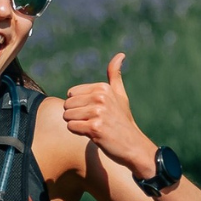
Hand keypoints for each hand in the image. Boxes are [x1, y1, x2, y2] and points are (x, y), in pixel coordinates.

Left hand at [62, 53, 158, 176]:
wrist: (133, 145)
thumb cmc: (123, 121)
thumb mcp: (120, 95)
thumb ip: (115, 75)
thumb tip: (120, 55)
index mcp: (103, 88)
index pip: (71, 94)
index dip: (78, 105)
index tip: (93, 111)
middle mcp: (101, 97)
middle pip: (67, 105)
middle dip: (75, 115)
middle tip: (92, 121)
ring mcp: (98, 112)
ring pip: (67, 116)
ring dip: (76, 124)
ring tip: (92, 127)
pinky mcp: (95, 128)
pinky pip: (71, 127)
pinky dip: (78, 132)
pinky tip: (91, 134)